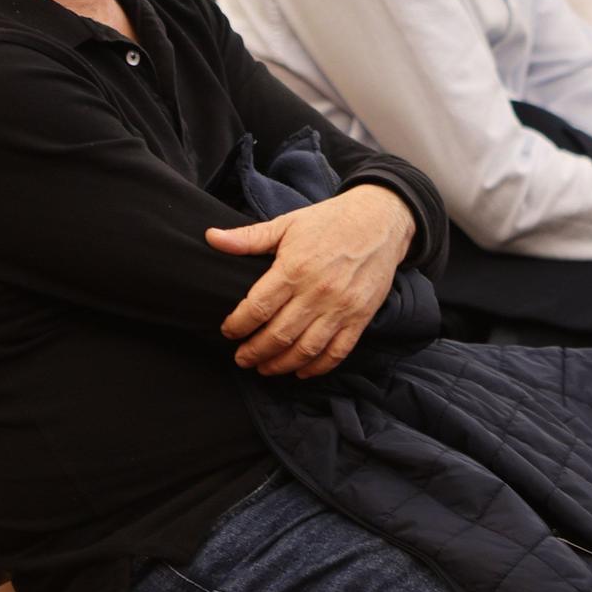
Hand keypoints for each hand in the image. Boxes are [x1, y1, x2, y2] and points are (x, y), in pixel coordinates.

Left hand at [206, 185, 415, 378]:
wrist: (380, 220)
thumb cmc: (329, 221)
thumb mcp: (287, 224)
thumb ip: (249, 238)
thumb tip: (211, 237)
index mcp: (295, 268)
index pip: (257, 308)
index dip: (238, 325)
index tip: (228, 331)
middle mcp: (317, 292)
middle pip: (278, 335)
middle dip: (254, 352)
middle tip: (241, 358)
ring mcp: (341, 308)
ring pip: (305, 350)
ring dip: (280, 365)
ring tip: (264, 368)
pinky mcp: (360, 318)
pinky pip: (336, 352)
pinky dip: (316, 367)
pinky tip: (300, 371)